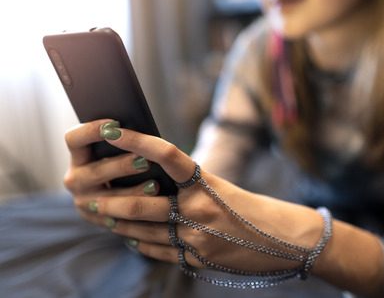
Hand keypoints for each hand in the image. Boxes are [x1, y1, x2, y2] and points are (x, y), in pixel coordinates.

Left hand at [64, 119, 324, 272]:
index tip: (113, 130)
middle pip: (144, 204)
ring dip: (121, 225)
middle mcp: (200, 212)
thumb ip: (190, 186)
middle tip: (88, 197)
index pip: (167, 156)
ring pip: (146, 232)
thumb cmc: (256, 209)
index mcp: (208, 185)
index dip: (137, 141)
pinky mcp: (199, 261)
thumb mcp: (223, 190)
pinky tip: (130, 238)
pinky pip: (161, 252)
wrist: (286, 242)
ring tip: (102, 217)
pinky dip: (142, 244)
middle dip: (112, 201)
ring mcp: (198, 240)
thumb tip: (155, 181)